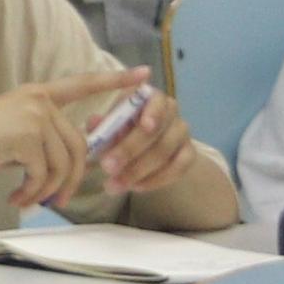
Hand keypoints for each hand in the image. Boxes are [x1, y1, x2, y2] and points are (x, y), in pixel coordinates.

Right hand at [0, 71, 134, 214]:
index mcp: (39, 94)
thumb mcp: (16, 132)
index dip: (115, 80)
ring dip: (48, 191)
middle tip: (56, 202)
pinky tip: (17, 198)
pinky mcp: (27, 137)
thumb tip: (71, 164)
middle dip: (70, 181)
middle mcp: (40, 100)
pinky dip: (33, 192)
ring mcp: (35, 116)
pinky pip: (44, 174)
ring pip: (62, 164)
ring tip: (29, 201)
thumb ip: (45, 137)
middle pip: (77, 147)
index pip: (83, 84)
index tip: (145, 74)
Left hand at [78, 78, 195, 213]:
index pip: (156, 100)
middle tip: (106, 167)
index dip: (153, 113)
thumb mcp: (108, 123)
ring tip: (113, 184)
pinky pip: (178, 169)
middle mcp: (171, 111)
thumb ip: (101, 124)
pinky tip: (136, 188)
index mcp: (149, 96)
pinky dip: (156, 180)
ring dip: (138, 171)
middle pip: (156, 131)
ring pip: (165, 152)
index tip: (145, 126)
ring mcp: (182, 132)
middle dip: (129, 151)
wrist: (144, 145)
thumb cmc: (120, 127)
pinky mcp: (190, 153)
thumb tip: (94, 122)